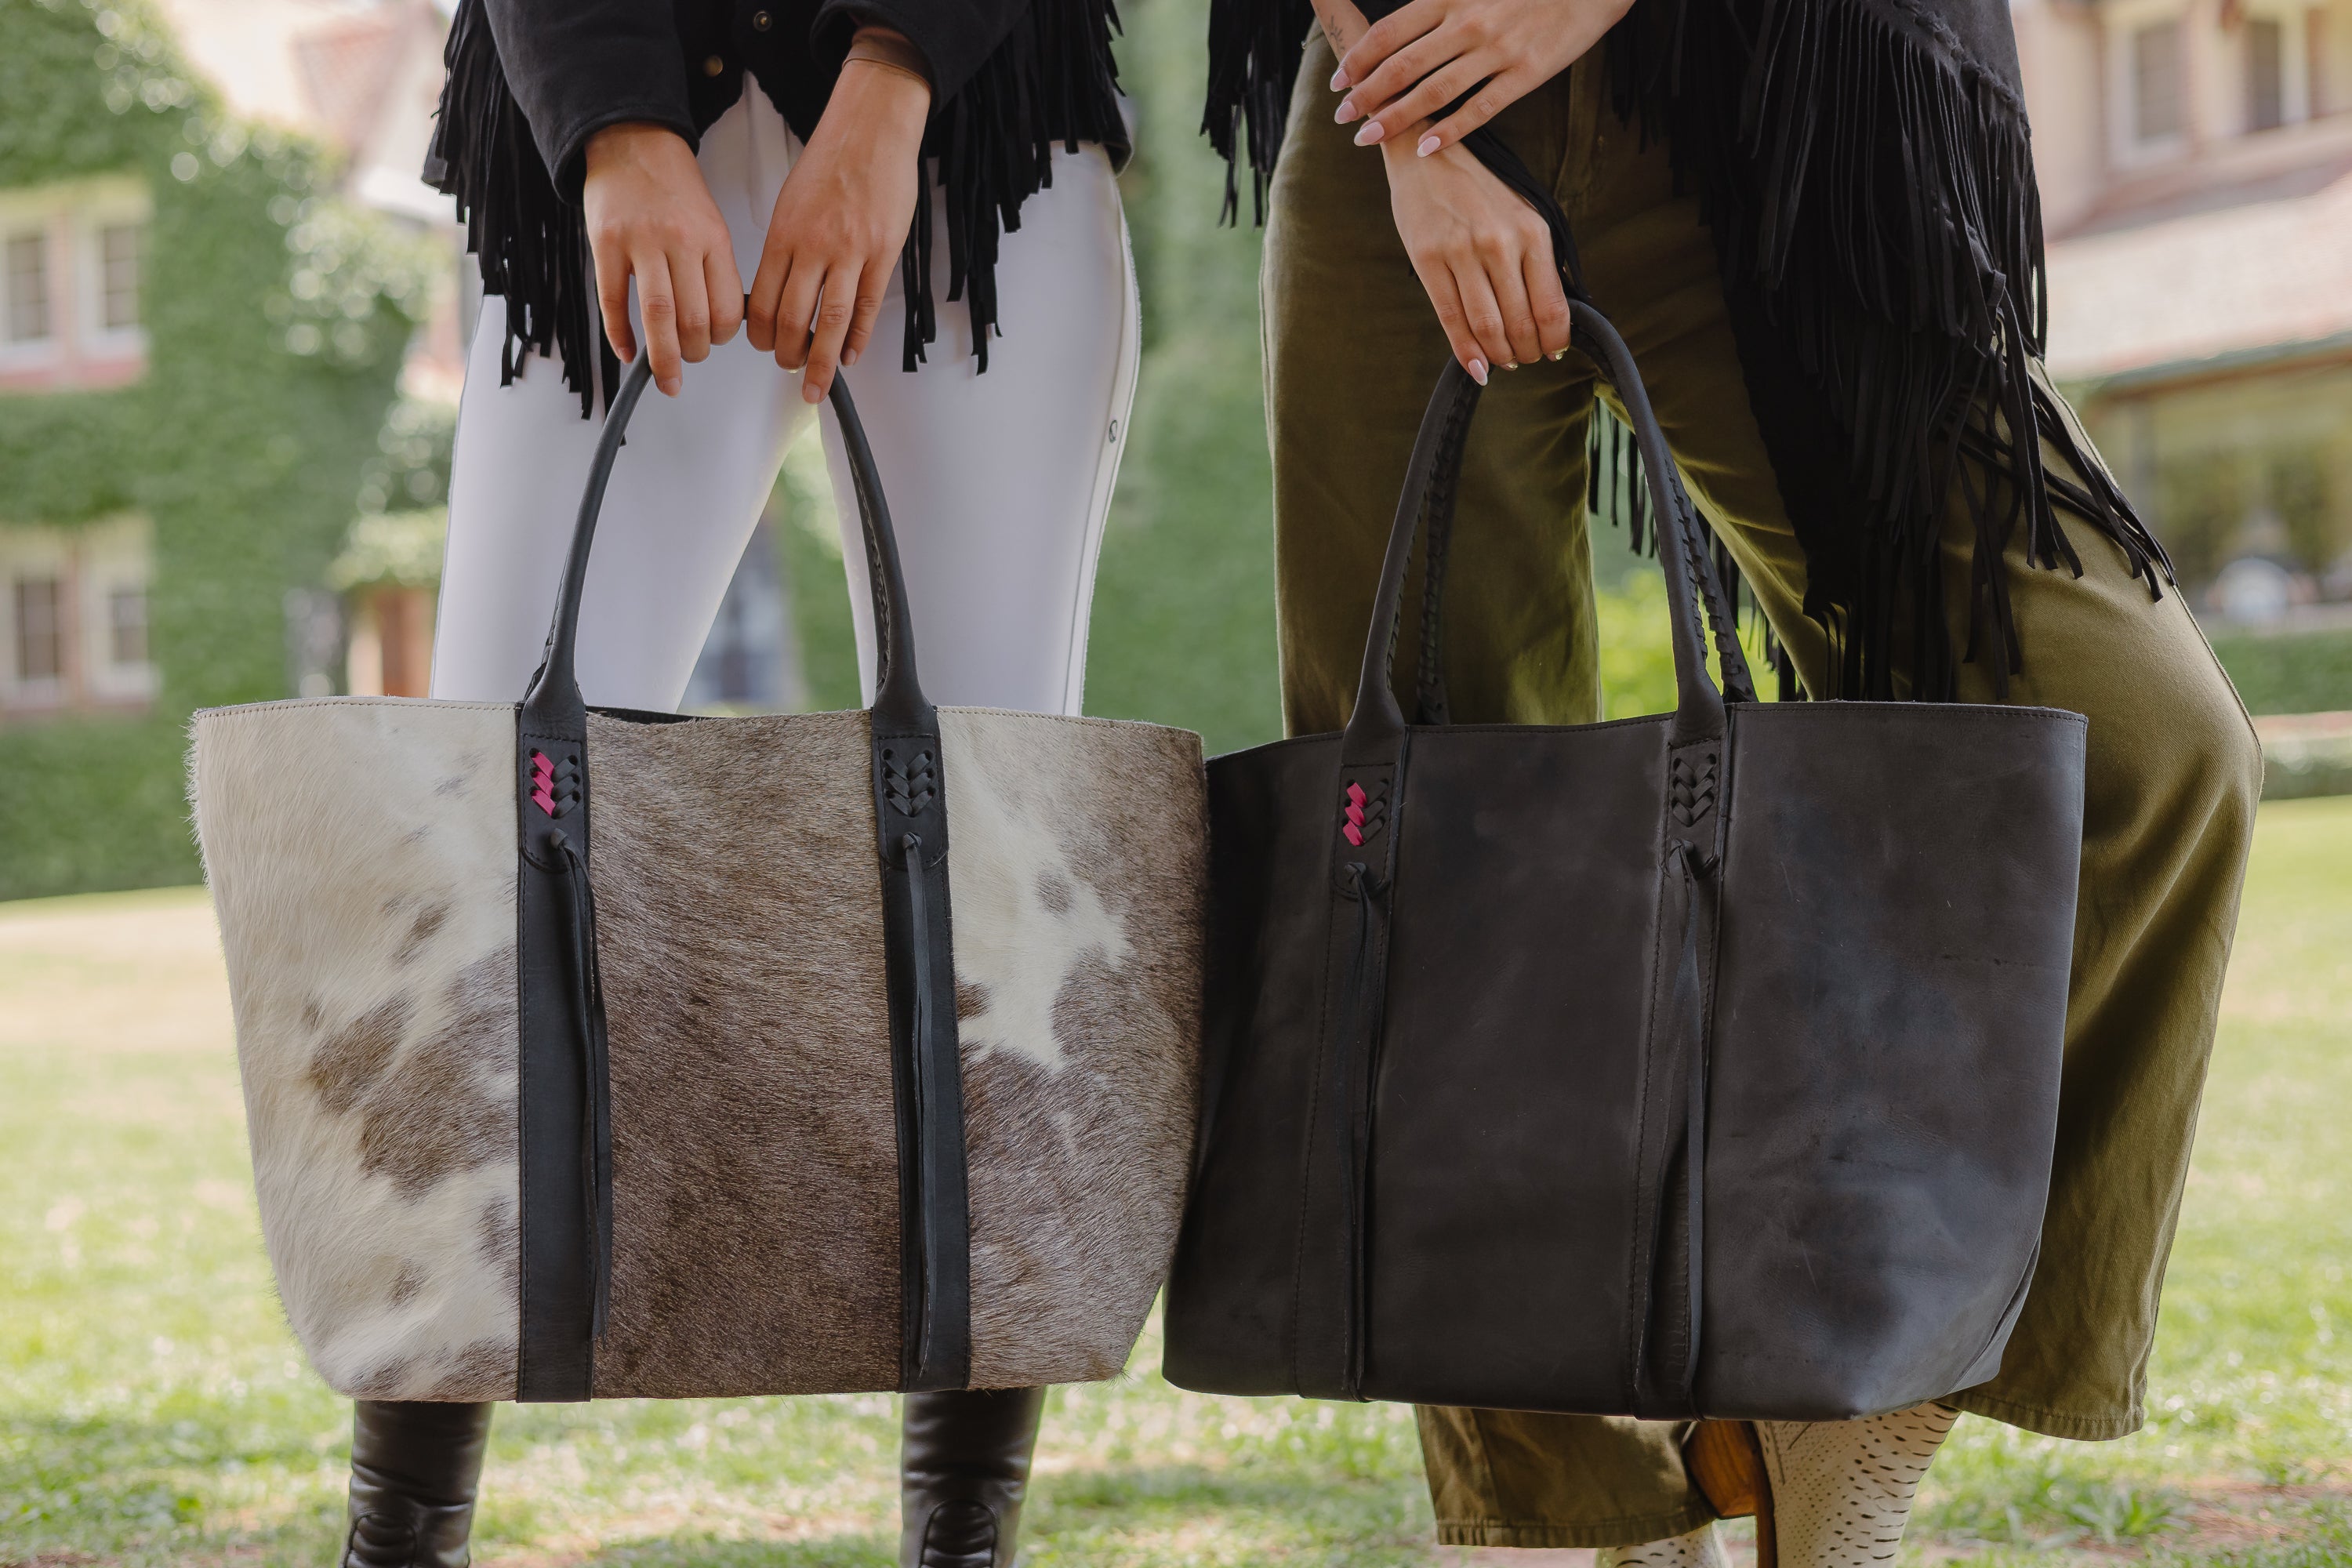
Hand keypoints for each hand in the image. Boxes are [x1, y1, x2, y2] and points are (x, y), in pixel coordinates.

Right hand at [583, 123, 743, 396]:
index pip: (727, 307)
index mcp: (712, 238)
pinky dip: (620, 336)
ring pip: (657, 318)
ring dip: (664, 358)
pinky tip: (628, 352)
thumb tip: (720, 321)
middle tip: (691, 361)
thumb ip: (714, 267)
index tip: (717, 342)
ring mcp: (639, 242)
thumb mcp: (710, 221)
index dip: (724, 337)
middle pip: (693, 319)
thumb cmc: (673, 185)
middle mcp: (679, 241)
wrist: (632, 140)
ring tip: (666, 376)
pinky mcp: (604, 244)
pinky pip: (613, 303)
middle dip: (695, 354)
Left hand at [746, 43, 929, 402]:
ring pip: (831, 323)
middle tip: (787, 369)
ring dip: (822, 361)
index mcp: (784, 235)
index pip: (760, 300)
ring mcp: (851, 253)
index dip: (758, 333)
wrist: (871, 129)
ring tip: (816, 385)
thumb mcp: (790, 202)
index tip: (760, 346)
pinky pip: (868, 307)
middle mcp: (813, 247)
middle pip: (792, 319)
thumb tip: (780, 289)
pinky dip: (858, 338)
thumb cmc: (831, 161)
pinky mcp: (884, 253)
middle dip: (786, 354)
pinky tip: (851, 357)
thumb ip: (785, 247)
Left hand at [1331, 0, 1634, 157]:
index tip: (1339, 81)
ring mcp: (1497, 51)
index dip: (1359, 59)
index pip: (1391, 33)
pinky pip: (1480, 109)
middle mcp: (1468, 23)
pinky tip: (1425, 148)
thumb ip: (1437, 4)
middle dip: (1366, 95)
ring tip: (1368, 137)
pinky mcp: (1524, 74)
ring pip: (1434, 92)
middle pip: (1403, 66)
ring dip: (1395, 118)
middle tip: (1343, 117)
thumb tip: (1399, 30)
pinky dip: (1450, 131)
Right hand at [1382, 136, 1571, 379]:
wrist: (1429, 155)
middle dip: (1526, 353)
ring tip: (1503, 361)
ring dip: (1499, 355)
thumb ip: (1540, 258)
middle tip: (1524, 359)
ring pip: (1487, 327)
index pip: (1551, 306)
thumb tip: (1554, 314)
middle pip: (1520, 323)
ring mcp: (1462, 252)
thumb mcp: (1523, 213)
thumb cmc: (1479, 189)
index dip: (1555, 341)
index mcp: (1532, 232)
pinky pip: (1451, 319)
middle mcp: (1500, 243)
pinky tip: (1478, 368)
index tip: (1553, 353)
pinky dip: (1467, 353)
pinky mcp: (1428, 259)